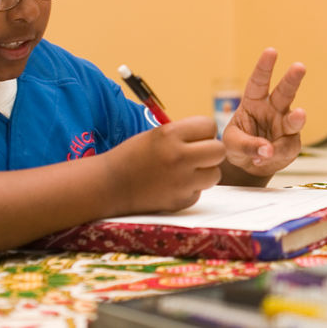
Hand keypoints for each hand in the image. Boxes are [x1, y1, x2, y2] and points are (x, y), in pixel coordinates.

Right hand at [106, 116, 225, 214]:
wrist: (108, 185)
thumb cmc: (133, 156)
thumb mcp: (157, 135)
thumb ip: (185, 135)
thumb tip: (212, 137)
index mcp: (170, 135)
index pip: (209, 126)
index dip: (203, 132)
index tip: (193, 137)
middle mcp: (178, 157)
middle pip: (219, 151)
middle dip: (210, 152)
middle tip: (196, 155)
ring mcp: (181, 182)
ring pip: (215, 174)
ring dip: (204, 172)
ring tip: (185, 171)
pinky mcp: (180, 202)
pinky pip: (200, 192)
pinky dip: (191, 189)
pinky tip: (173, 186)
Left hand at [222, 48, 306, 176]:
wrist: (247, 167)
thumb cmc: (237, 147)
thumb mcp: (230, 144)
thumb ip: (246, 145)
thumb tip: (267, 149)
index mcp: (253, 102)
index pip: (258, 82)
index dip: (264, 67)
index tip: (271, 51)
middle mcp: (272, 109)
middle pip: (285, 92)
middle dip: (292, 79)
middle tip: (299, 67)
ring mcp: (284, 126)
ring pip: (294, 119)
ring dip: (297, 117)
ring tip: (299, 115)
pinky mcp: (291, 144)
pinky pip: (287, 147)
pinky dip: (277, 154)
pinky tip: (265, 158)